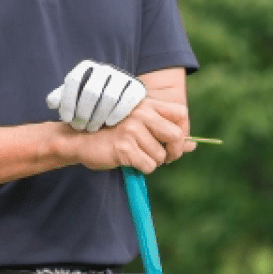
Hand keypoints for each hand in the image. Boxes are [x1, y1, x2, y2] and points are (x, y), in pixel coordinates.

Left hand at [46, 60, 146, 131]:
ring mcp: (121, 76)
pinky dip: (117, 113)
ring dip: (98, 116)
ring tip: (91, 129)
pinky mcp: (136, 87)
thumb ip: (60, 98)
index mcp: (86, 67)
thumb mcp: (73, 96)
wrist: (119, 96)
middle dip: (83, 112)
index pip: (73, 80)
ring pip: (109, 97)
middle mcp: (104, 69)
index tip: (65, 119)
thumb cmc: (89, 99)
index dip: (67, 101)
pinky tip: (108, 123)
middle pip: (91, 91)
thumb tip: (52, 102)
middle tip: (79, 127)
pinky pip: (127, 101)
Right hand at [66, 98, 191, 173]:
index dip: (184, 131)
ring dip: (152, 162)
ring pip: (161, 156)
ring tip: (137, 155)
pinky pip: (148, 165)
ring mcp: (132, 130)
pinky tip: (129, 161)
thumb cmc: (110, 133)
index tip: (174, 142)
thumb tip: (193, 145)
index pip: (181, 113)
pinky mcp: (124, 147)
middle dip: (173, 152)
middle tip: (163, 157)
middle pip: (176, 136)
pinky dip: (142, 168)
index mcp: (146, 105)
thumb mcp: (138, 126)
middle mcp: (141, 114)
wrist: (79, 139)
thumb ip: (165, 133)